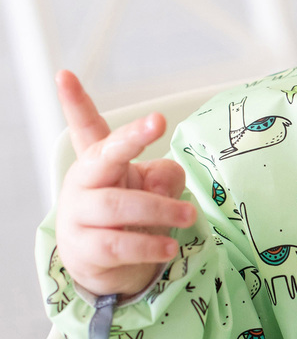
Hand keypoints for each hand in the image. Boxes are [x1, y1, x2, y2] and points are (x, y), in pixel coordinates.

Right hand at [54, 71, 195, 297]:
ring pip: (118, 205)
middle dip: (130, 138)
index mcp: (99, 159)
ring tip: (189, 215)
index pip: (85, 127)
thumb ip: (165, 175)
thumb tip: (162, 188)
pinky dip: (148, 245)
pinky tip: (170, 246)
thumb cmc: (134, 212)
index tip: (65, 75)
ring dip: (160, 209)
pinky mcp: (84, 249)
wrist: (108, 263)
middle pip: (102, 156)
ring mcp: (78, 216)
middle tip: (158, 122)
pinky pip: (117, 245)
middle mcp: (83, 182)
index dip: (74, 102)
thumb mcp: (155, 184)